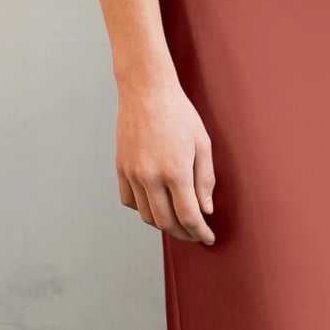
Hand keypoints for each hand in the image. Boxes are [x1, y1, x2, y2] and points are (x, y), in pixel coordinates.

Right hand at [116, 75, 216, 243]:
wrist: (145, 91)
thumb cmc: (179, 113)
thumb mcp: (203, 144)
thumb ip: (205, 180)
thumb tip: (205, 209)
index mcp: (175, 171)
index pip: (188, 216)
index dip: (200, 232)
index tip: (208, 238)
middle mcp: (150, 176)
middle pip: (166, 222)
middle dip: (183, 233)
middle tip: (195, 234)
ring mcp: (132, 173)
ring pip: (146, 215)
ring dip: (163, 224)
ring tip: (177, 221)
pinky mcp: (120, 168)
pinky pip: (129, 201)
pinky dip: (143, 209)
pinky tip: (156, 204)